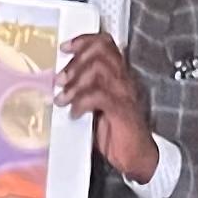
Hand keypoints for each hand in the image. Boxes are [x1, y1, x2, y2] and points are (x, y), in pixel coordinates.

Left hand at [57, 32, 161, 182]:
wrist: (137, 157)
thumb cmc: (117, 133)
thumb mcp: (96, 106)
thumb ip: (84, 90)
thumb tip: (59, 82)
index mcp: (118, 76)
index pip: (105, 44)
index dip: (84, 41)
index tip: (65, 48)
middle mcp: (123, 80)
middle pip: (100, 52)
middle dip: (74, 63)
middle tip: (60, 80)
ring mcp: (124, 94)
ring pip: (98, 70)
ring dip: (75, 83)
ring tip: (63, 98)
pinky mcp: (122, 111)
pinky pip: (99, 96)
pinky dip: (82, 102)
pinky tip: (74, 113)